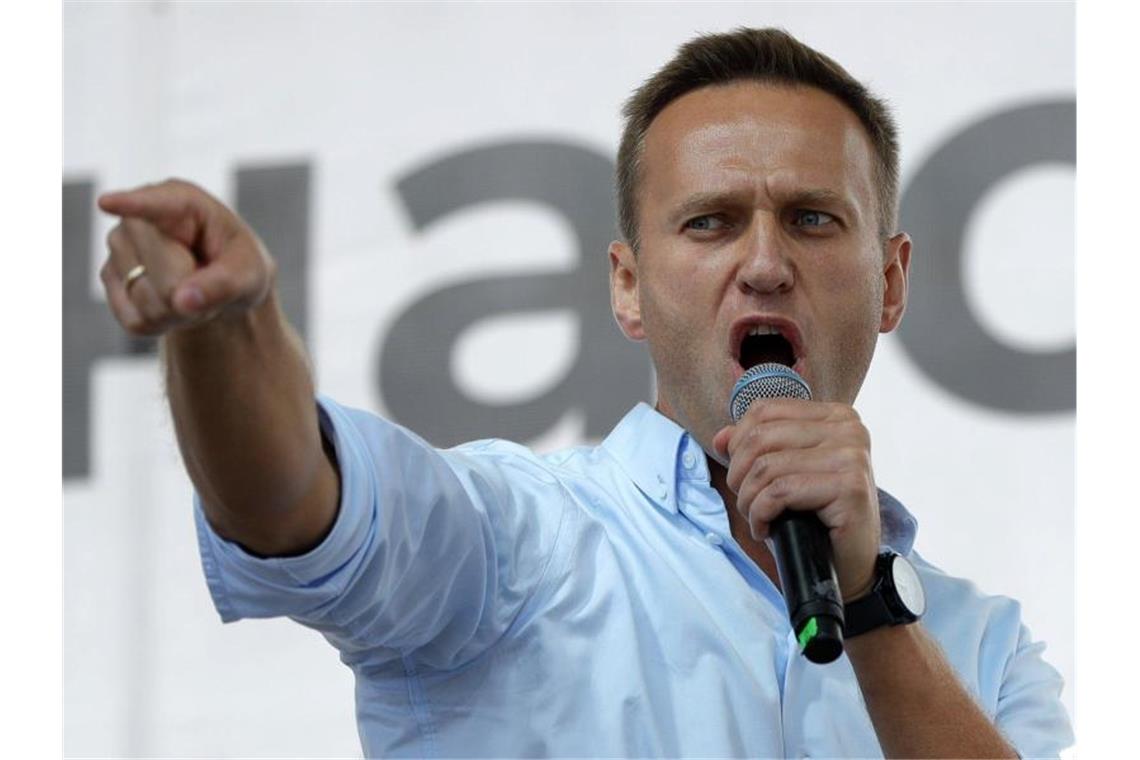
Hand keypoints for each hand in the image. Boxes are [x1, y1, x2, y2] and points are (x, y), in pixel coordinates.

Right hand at [97, 178, 274, 335]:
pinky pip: (137, 321)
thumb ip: (224, 284)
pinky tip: (173, 303)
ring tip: (193, 289)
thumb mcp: (249, 272)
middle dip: (193, 293)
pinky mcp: (110, 280)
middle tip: (209, 281)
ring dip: (181, 311)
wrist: (221, 284)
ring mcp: (119, 248)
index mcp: (181, 200)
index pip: (153, 204)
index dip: (131, 204)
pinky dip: (163, 323)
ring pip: (149, 303)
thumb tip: (183, 301)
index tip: (107, 203)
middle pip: (165, 277)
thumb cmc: (238, 265)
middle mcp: (139, 219)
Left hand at [711, 399, 879, 600]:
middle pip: (760, 437)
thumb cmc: (814, 519)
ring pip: (767, 466)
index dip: (738, 444)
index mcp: (834, 416)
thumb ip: (754, 449)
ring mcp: (852, 456)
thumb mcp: (783, 475)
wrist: (848, 566)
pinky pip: (780, 492)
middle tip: (747, 503)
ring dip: (748, 499)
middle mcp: (849, 429)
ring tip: (757, 519)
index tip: (742, 476)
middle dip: (739, 475)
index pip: (764, 411)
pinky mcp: (850, 486)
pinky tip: (766, 529)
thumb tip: (721, 438)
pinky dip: (761, 514)